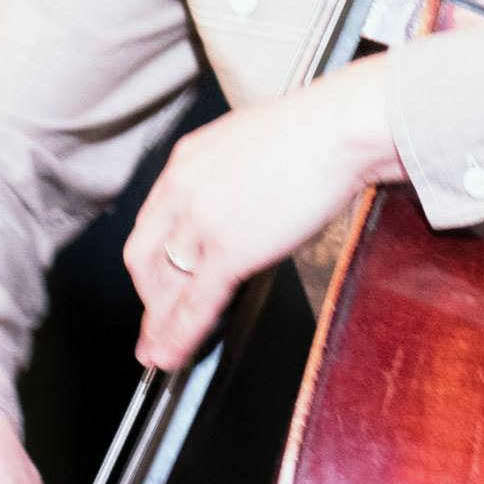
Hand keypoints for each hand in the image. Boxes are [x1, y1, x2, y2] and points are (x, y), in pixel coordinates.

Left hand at [124, 54, 403, 369]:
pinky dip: (179, 336)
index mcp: (186, 162)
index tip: (153, 283)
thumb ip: (229, 178)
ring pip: (165, 287)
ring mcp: (201, 222)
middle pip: (146, 259)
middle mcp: (182, 191)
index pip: (151, 224)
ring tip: (159, 354)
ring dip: (160, 326)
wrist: (337, 128)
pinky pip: (195, 303)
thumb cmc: (313, 131)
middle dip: (149, 299)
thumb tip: (240, 206)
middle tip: (154, 325)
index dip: (148, 263)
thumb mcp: (248, 145)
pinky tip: (172, 355)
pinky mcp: (229, 251)